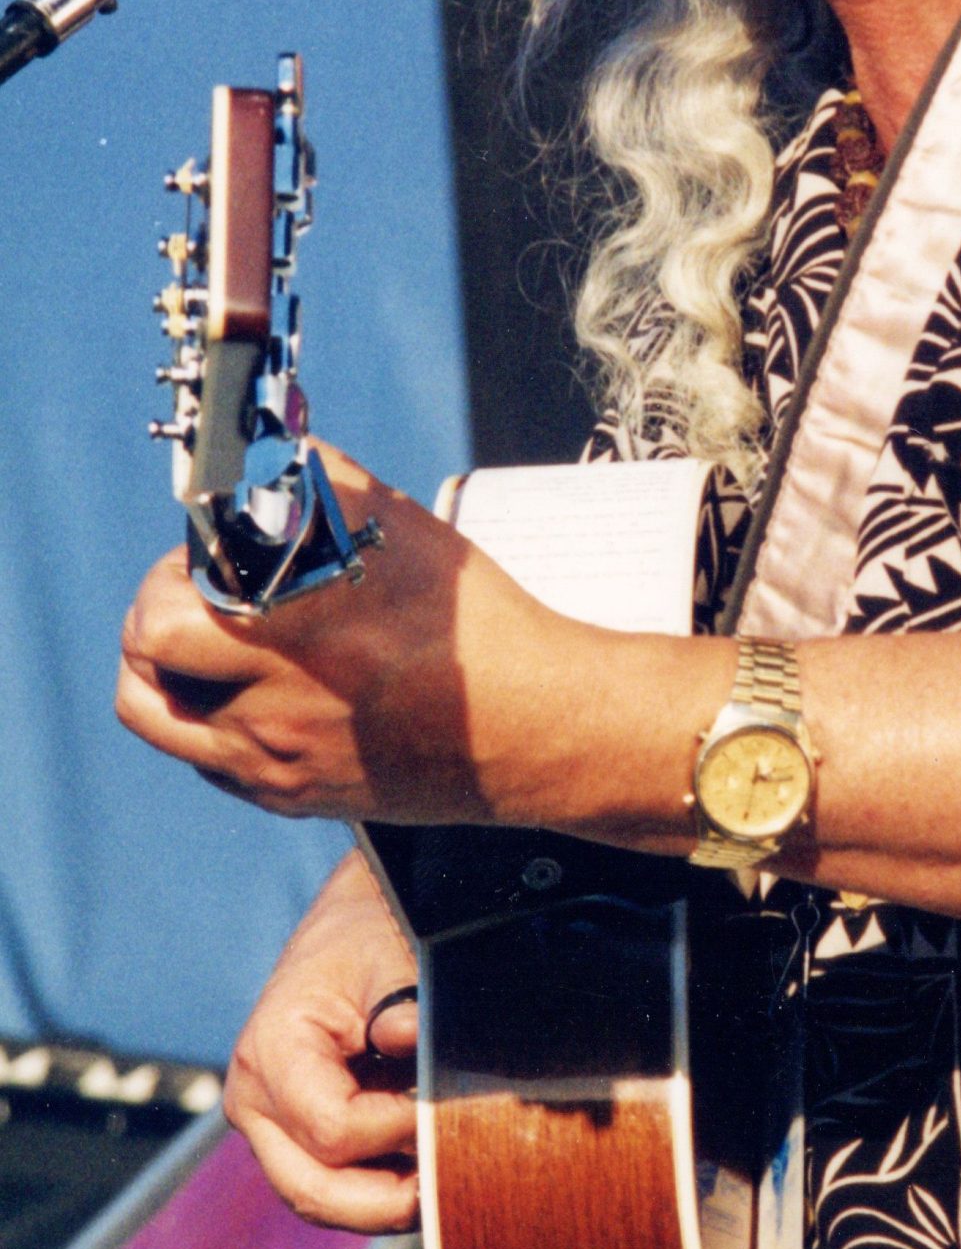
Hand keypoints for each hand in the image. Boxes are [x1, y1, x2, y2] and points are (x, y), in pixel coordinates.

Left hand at [115, 441, 565, 823]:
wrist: (532, 727)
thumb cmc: (475, 627)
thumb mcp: (400, 528)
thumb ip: (319, 480)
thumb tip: (264, 454)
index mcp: (293, 627)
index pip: (163, 602)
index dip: (177, 567)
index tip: (208, 555)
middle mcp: (272, 701)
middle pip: (141, 661)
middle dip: (157, 616)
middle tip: (200, 596)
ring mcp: (274, 759)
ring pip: (158, 716)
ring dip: (167, 672)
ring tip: (210, 647)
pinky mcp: (290, 794)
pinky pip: (207, 759)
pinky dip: (212, 720)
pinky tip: (261, 691)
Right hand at [224, 848, 420, 1231]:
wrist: (347, 929)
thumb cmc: (367, 939)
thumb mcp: (390, 955)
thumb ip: (402, 1001)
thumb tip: (408, 1038)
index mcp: (270, 1052)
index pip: (334, 1130)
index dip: (398, 1132)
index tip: (449, 1114)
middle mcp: (254, 1099)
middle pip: (312, 1188)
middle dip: (383, 1202)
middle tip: (447, 1188)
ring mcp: (267, 1124)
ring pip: (317, 1198)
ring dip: (380, 1207)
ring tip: (439, 1191)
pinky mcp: (290, 1135)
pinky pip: (328, 1184)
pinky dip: (373, 1192)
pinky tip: (421, 1179)